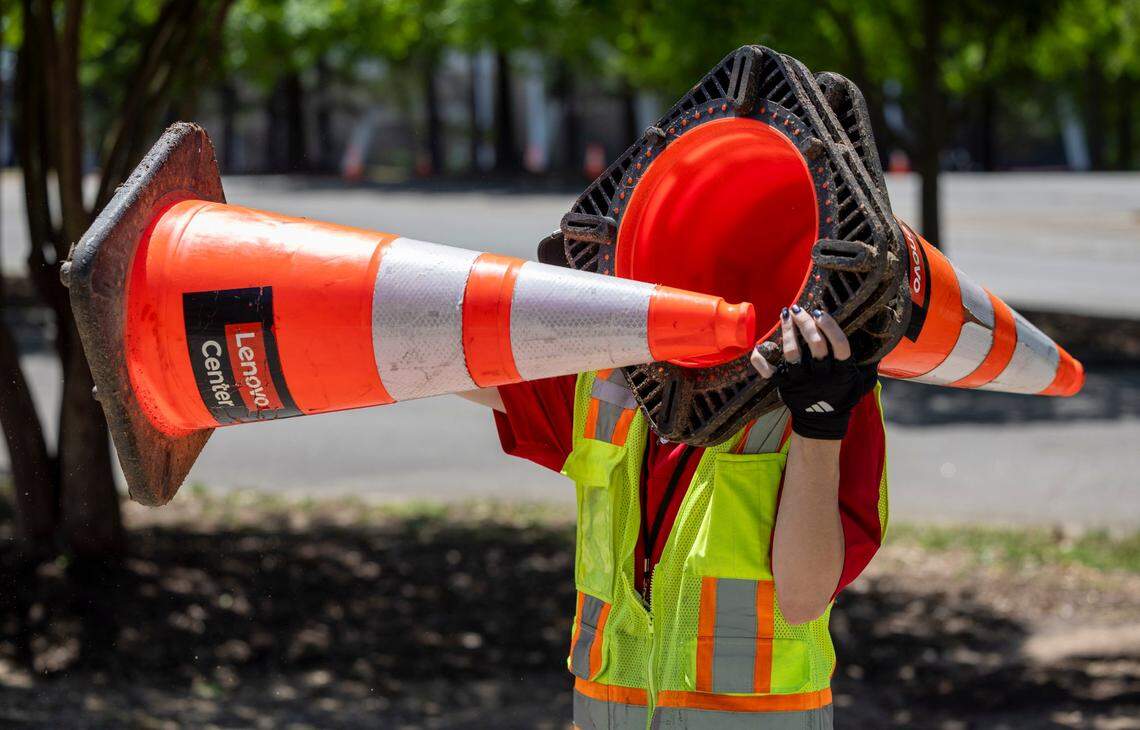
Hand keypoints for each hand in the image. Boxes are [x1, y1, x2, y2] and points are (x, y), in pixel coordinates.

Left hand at [749, 306, 876, 439]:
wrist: (822, 422)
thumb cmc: (842, 396)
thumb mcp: (860, 381)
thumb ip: (868, 362)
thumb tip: (884, 336)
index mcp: (841, 372)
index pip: (840, 347)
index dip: (831, 328)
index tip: (821, 312)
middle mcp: (821, 376)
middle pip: (815, 346)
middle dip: (805, 324)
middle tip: (798, 308)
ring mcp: (801, 382)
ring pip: (792, 355)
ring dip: (787, 333)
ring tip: (785, 315)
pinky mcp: (784, 388)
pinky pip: (769, 374)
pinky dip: (761, 362)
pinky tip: (758, 347)